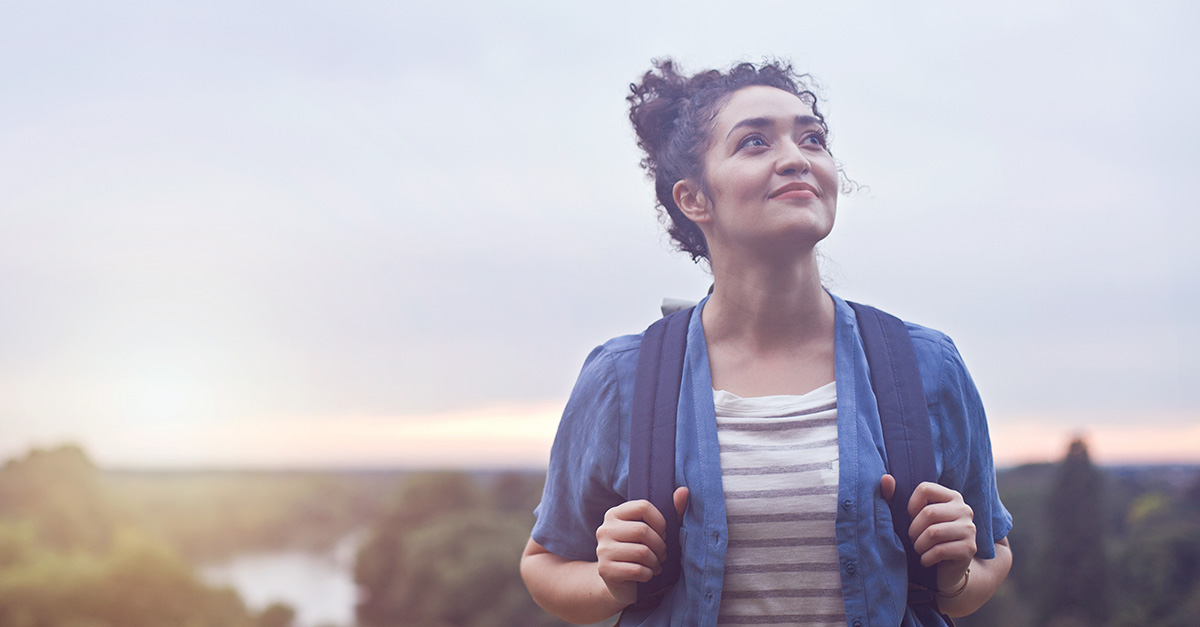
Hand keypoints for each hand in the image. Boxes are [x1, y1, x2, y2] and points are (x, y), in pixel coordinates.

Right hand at [595, 486, 688, 605]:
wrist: (620, 582)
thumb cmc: (641, 551)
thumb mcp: (656, 531)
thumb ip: (671, 511)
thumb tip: (684, 490)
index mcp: (615, 514)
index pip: (643, 507)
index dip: (660, 522)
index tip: (663, 534)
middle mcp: (605, 529)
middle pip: (643, 530)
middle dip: (660, 545)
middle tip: (662, 554)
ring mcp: (602, 550)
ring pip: (642, 552)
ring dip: (655, 562)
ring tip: (655, 564)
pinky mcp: (605, 570)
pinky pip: (637, 570)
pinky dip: (649, 574)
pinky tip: (647, 574)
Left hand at [880, 475, 974, 592]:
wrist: (947, 569)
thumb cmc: (924, 537)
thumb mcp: (909, 517)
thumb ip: (894, 497)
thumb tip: (885, 478)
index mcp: (951, 496)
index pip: (925, 489)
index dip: (911, 506)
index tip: (911, 519)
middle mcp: (964, 509)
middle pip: (928, 513)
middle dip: (913, 530)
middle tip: (913, 539)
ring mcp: (969, 529)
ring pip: (933, 533)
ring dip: (919, 545)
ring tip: (919, 549)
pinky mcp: (969, 548)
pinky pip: (939, 551)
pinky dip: (926, 558)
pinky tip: (926, 560)